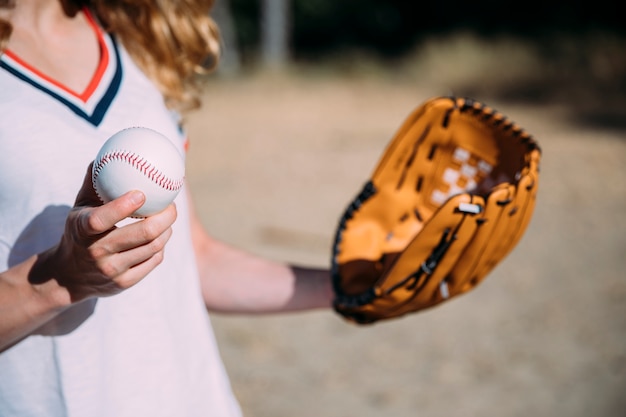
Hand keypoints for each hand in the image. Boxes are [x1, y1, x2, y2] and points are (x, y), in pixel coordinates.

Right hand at [32, 164, 176, 302]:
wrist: (67, 276)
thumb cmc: (79, 231)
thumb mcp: (79, 207)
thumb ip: (93, 182)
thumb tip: (109, 153)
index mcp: (82, 230)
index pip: (101, 220)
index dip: (122, 207)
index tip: (141, 193)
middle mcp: (96, 253)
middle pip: (143, 234)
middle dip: (165, 217)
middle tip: (172, 205)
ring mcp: (111, 270)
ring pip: (153, 247)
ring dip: (167, 230)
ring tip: (168, 218)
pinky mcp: (124, 283)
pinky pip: (154, 260)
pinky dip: (161, 247)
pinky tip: (161, 237)